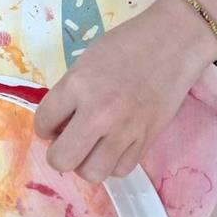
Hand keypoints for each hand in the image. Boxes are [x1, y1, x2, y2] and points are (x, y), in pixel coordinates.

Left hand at [33, 0, 216, 183]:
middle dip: (58, 154)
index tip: (52, 125)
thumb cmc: (127, 44)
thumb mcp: (86, 61)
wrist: (173, 43)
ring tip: (90, 148)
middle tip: (66, 142)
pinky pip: (121, 170)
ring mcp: (125, 130)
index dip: (43, 127)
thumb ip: (69, 93)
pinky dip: (113, 163)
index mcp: (78, 85)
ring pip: (92, 173)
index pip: (43, 122)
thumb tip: (59, 124)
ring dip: (85, 164)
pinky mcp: (147, 140)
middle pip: (62, 159)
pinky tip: (113, 147)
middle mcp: (99, 113)